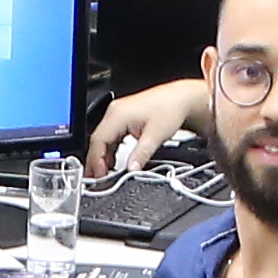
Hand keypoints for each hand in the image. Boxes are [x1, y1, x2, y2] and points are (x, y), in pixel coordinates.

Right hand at [84, 83, 202, 181]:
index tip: (99, 175)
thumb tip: (131, 169)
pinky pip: (110, 136)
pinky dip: (110, 150)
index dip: (96, 159)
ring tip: (105, 174)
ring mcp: (117, 114)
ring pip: (103, 139)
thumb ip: (141, 154)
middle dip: (97, 160)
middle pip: (98, 140)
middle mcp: (114, 112)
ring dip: (103, 156)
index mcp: (118, 114)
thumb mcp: (156, 135)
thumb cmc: (171, 108)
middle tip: (98, 179)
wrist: (181, 98)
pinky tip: (113, 161)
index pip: (99, 140)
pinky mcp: (122, 117)